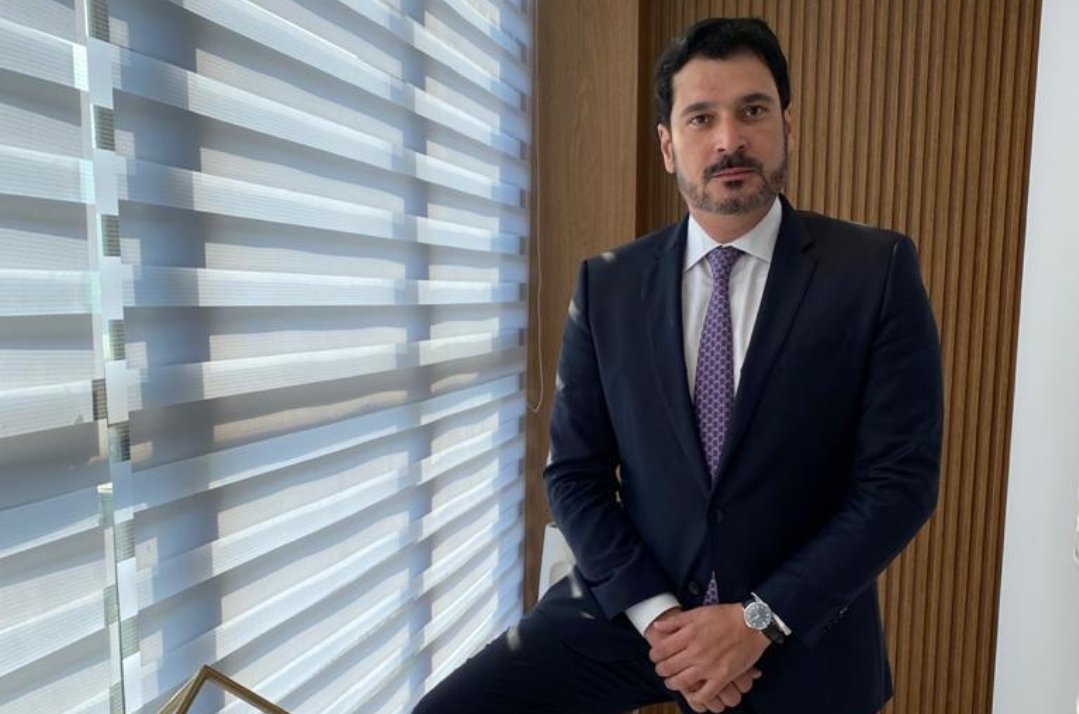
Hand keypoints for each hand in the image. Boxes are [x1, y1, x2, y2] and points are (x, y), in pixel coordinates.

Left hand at [648, 604, 769, 711]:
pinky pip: (705, 695)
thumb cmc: (725, 616)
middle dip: (660, 669)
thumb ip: (675, 621)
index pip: (661, 650)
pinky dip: (696, 698)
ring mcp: (709, 667)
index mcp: (688, 635)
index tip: (655, 656)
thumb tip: (656, 626)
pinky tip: (693, 694)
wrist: (752, 624)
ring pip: (681, 682)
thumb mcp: (698, 612)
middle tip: (662, 669)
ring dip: (672, 683)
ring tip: (672, 681)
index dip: (654, 655)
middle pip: (668, 667)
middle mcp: (696, 652)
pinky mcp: (722, 677)